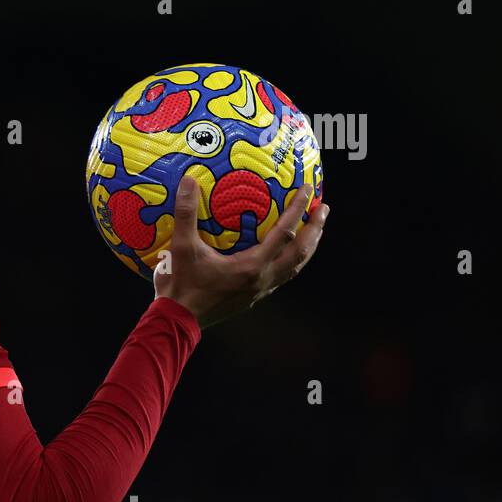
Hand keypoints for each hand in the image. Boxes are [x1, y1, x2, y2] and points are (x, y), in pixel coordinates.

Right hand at [153, 176, 328, 328]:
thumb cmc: (182, 285)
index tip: (306, 190)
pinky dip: (292, 262)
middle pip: (301, 252)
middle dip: (315, 229)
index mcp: (251, 265)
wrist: (178, 320)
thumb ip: (186, 213)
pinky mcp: (254, 297)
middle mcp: (263, 278)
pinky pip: (282, 276)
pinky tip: (287, 255)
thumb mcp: (182, 247)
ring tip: (314, 231)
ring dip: (308, 247)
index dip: (297, 210)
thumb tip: (188, 181)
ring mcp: (260, 290)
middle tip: (323, 209)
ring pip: (295, 267)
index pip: (284, 233)